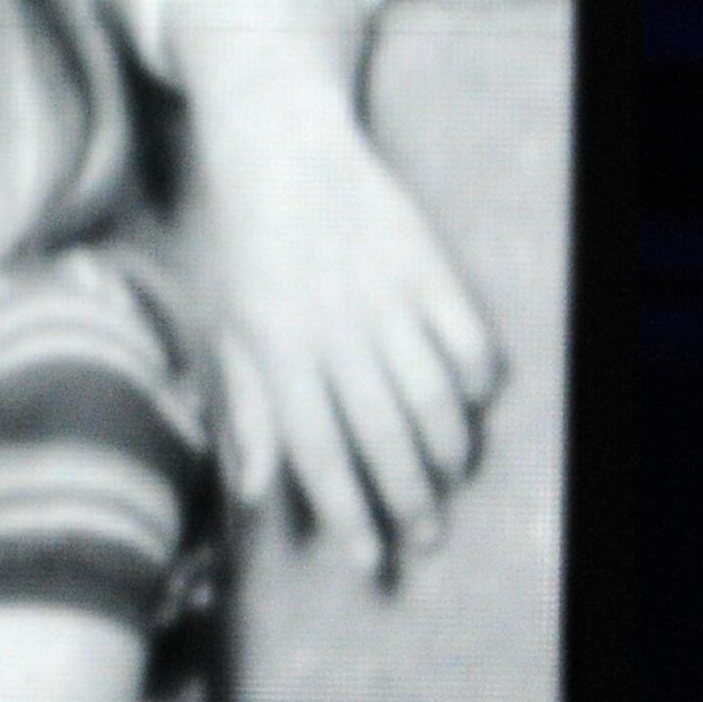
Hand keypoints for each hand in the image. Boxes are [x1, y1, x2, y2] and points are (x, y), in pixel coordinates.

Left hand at [198, 94, 506, 580]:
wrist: (278, 141)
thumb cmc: (244, 239)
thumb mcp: (226, 317)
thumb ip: (246, 404)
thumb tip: (251, 490)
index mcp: (274, 343)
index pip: (315, 449)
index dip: (345, 512)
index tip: (369, 560)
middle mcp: (332, 326)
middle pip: (382, 436)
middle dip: (408, 499)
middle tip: (426, 538)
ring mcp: (384, 295)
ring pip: (433, 400)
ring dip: (449, 452)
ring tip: (449, 480)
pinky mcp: (425, 264)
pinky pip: (468, 341)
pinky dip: (476, 381)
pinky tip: (468, 402)